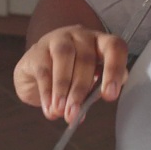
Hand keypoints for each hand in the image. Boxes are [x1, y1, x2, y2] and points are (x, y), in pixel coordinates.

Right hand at [14, 25, 129, 122]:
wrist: (36, 69)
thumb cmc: (70, 75)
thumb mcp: (88, 81)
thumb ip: (95, 89)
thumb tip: (91, 104)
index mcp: (100, 43)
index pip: (114, 48)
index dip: (114, 70)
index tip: (109, 95)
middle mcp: (81, 36)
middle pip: (86, 58)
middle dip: (80, 89)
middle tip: (74, 113)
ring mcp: (58, 39)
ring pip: (64, 57)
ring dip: (63, 87)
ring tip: (60, 110)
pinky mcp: (37, 50)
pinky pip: (43, 69)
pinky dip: (46, 91)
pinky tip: (49, 107)